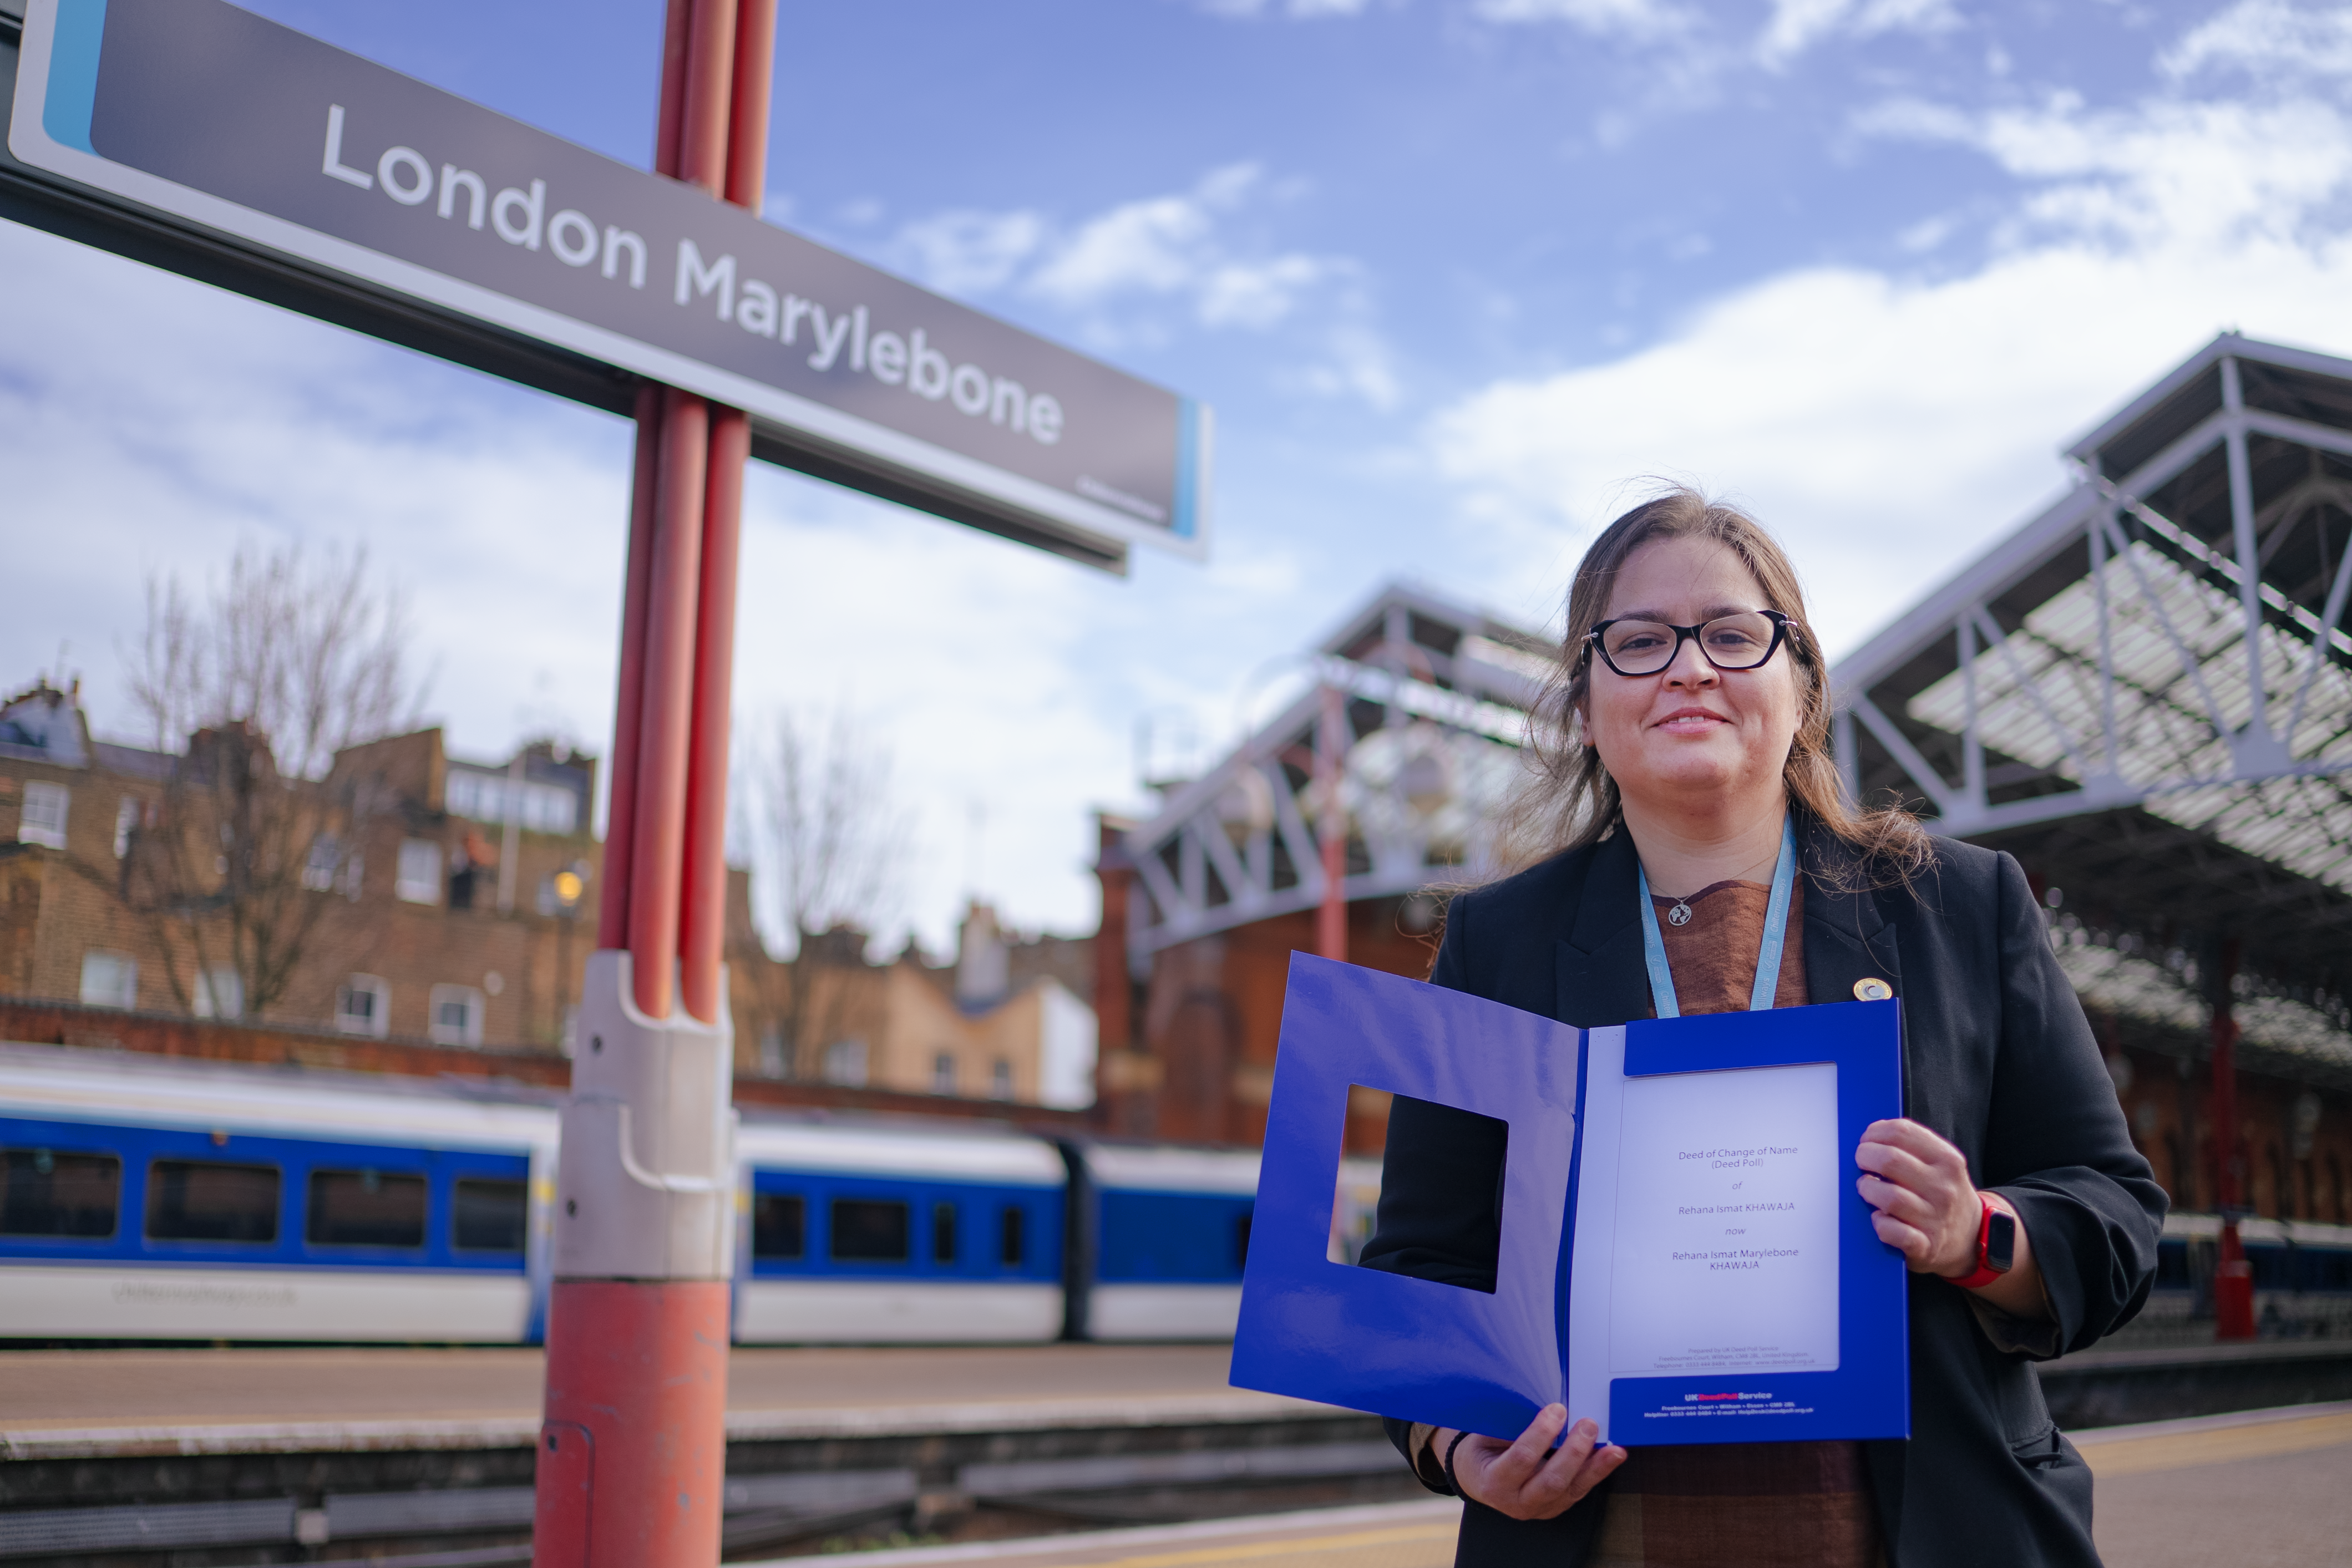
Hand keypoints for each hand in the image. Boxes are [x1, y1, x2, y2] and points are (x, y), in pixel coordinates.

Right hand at [1439, 1404, 1624, 1520]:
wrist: (1479, 1478)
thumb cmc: (1484, 1450)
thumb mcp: (1487, 1436)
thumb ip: (1511, 1428)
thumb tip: (1545, 1406)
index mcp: (1494, 1482)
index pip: (1521, 1459)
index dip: (1540, 1434)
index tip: (1556, 1410)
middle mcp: (1518, 1502)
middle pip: (1551, 1480)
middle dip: (1574, 1452)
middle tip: (1589, 1425)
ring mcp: (1540, 1509)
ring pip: (1571, 1490)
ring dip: (1595, 1467)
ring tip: (1614, 1449)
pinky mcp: (1556, 1507)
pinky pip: (1579, 1491)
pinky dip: (1597, 1473)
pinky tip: (1611, 1458)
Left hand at [1853, 1117, 1983, 1276]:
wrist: (1972, 1237)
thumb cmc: (1944, 1195)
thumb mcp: (1942, 1164)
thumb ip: (1913, 1147)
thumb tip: (1871, 1136)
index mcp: (1948, 1161)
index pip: (1903, 1132)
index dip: (1876, 1132)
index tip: (1868, 1138)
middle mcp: (1944, 1188)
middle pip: (1890, 1160)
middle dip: (1865, 1156)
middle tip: (1861, 1161)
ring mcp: (1935, 1218)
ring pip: (1889, 1196)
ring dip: (1868, 1189)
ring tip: (1866, 1187)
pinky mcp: (1925, 1246)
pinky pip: (1891, 1231)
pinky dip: (1879, 1223)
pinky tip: (1878, 1217)